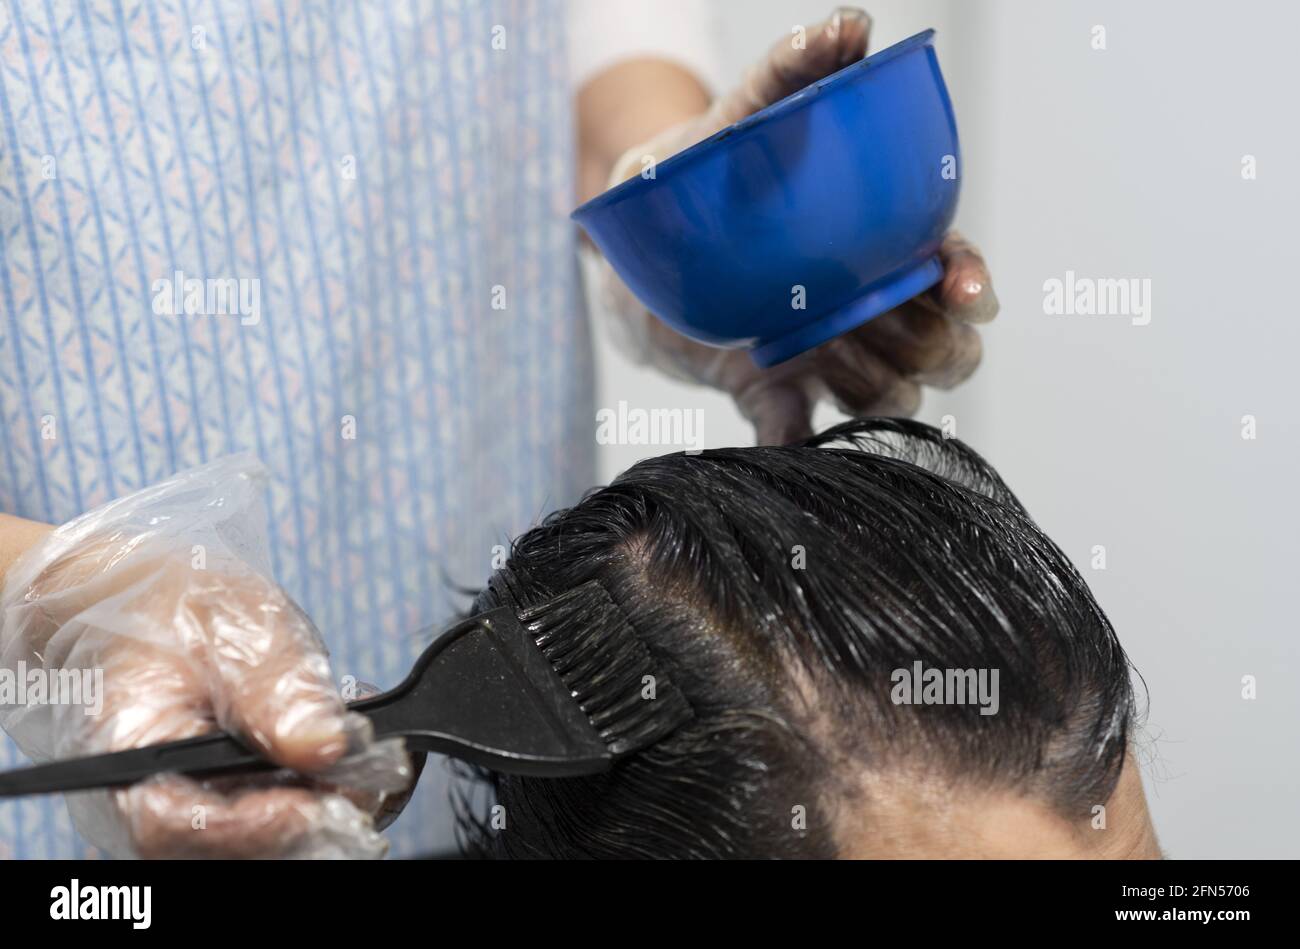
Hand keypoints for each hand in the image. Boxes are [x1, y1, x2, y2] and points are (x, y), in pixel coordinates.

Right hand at [0, 457, 412, 858]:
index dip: (259, 825)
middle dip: (318, 812)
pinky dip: (331, 794)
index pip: (179, 824)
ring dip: (334, 802)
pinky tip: (356, 753)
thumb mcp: (232, 625)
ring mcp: (195, 813)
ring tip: (372, 748)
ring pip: (272, 843)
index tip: (325, 799)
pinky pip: (286, 824)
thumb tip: (325, 743)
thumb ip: (276, 687)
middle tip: (376, 764)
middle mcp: (156, 802)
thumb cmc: (177, 612)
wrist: (150, 607)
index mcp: (128, 755)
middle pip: (236, 848)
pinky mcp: (233, 809)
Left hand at [596, 8, 998, 444]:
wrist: (632, 242)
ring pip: (891, 395)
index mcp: (875, 244)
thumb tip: (852, 25)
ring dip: (875, 388)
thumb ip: (793, 68)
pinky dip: (799, 444)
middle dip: (940, 348)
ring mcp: (823, 354)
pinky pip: (801, 433)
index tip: (960, 291)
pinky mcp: (772, 392)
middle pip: (944, 346)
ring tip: (821, 353)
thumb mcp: (740, 117)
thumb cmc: (699, 171)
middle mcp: (864, 306)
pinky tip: (790, 438)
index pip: (950, 268)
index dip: (970, 282)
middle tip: (888, 331)